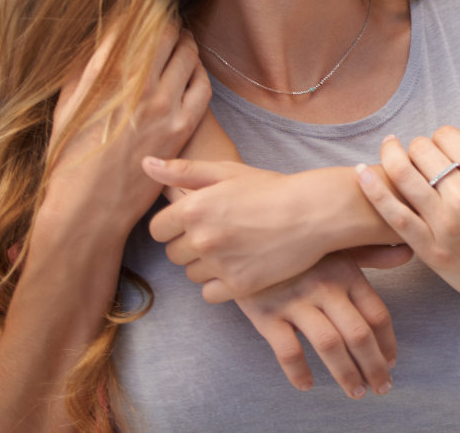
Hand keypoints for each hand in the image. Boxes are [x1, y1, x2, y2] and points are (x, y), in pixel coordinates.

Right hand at [43, 26, 210, 232]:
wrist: (88, 207)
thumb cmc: (69, 157)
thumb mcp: (67, 105)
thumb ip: (85, 69)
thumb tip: (103, 40)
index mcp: (105, 76)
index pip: (135, 25)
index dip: (144, 10)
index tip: (146, 2)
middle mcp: (138, 87)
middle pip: (167, 34)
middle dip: (168, 22)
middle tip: (166, 19)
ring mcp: (164, 107)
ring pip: (188, 56)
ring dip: (185, 42)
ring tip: (180, 39)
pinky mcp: (181, 127)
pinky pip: (201, 87)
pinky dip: (198, 72)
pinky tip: (191, 69)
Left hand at [145, 159, 341, 300]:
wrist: (315, 212)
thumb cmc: (271, 189)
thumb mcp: (227, 172)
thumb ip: (182, 171)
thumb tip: (144, 164)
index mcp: (193, 208)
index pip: (158, 230)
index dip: (175, 225)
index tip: (198, 220)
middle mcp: (202, 238)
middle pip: (173, 254)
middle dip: (191, 245)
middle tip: (222, 232)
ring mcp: (220, 264)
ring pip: (191, 275)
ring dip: (206, 265)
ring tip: (235, 247)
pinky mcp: (238, 286)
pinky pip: (209, 294)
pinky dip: (221, 285)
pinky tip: (240, 266)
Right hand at [233, 251, 396, 398]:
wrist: (244, 235)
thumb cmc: (297, 244)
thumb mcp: (335, 243)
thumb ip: (372, 253)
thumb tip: (407, 252)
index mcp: (346, 273)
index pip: (377, 315)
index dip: (388, 343)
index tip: (391, 362)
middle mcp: (325, 287)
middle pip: (359, 335)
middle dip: (374, 367)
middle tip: (382, 387)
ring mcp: (295, 301)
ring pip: (329, 346)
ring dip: (346, 374)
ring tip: (356, 392)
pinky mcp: (266, 314)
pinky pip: (287, 350)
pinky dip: (299, 372)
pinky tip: (307, 384)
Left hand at [354, 96, 459, 318]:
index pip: (445, 135)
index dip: (444, 136)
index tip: (449, 148)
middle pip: (421, 151)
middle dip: (419, 146)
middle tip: (425, 155)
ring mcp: (446, 225)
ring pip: (404, 176)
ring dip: (392, 157)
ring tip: (390, 150)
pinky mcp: (432, 251)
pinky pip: (394, 216)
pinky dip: (375, 191)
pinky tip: (363, 174)